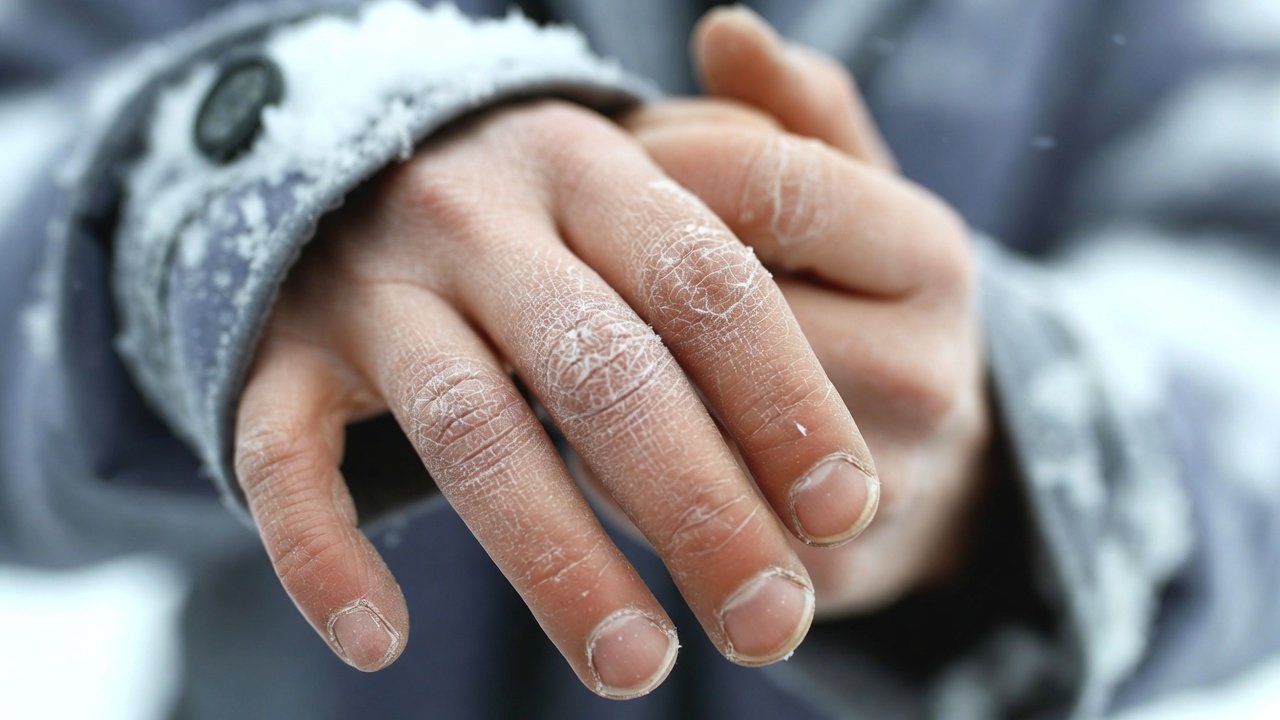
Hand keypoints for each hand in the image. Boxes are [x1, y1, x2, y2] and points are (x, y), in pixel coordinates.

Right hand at [232, 94, 880, 693]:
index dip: (787, 401)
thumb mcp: (622, 204)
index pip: (708, 284)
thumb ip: (720, 306)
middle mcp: (478, 217)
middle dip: (699, 508)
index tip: (847, 514)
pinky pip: (285, 457)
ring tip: (637, 669)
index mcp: (589, 169)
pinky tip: (378, 641)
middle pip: (604, 370)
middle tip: (770, 625)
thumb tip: (843, 494)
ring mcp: (369, 282)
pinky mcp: (277, 349)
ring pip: (468, 429)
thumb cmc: (530, 215)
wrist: (344, 149)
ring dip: (557, 557)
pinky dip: (321, 553)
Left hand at [621, 7, 989, 614]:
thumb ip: (793, 115)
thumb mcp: (853, 199)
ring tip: (584, 341)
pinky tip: (605, 433)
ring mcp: (882, 483)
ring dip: (605, 372)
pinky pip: (671, 514)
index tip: (612, 165)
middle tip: (569, 253)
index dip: (663, 160)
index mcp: (931, 257)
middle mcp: (928, 371)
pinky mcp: (829, 570)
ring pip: (683, 414)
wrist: (935, 474)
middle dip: (619, 272)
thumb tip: (723, 27)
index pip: (768, 180)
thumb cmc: (863, 305)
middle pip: (716, 304)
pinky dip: (612, 468)